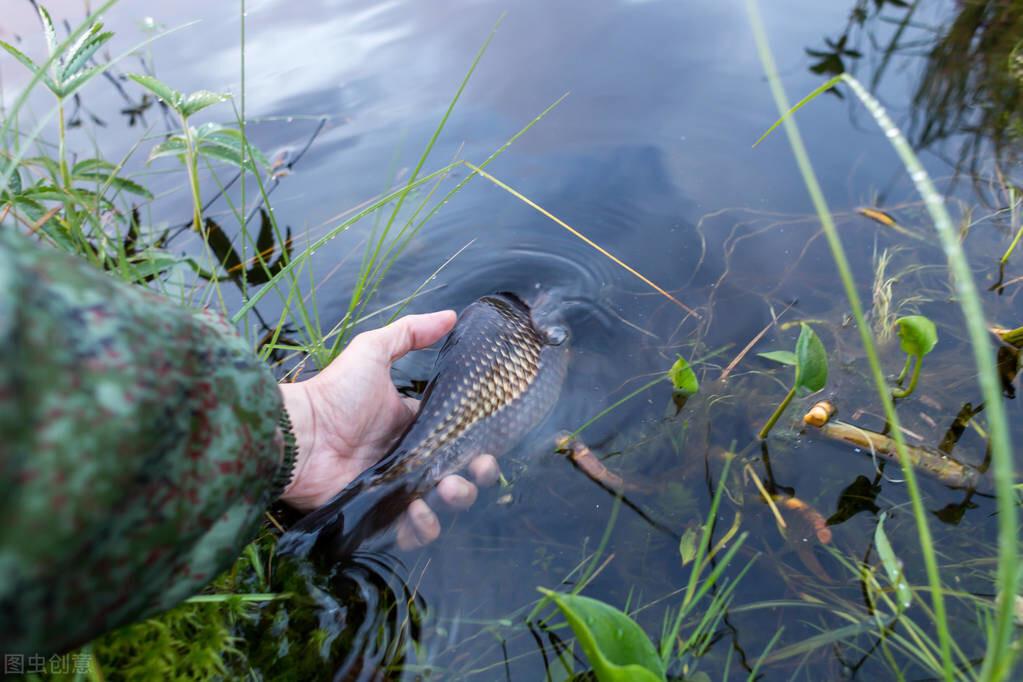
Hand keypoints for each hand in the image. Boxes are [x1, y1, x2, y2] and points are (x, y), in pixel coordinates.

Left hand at [279, 311, 499, 549]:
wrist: (298, 435)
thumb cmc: (333, 393)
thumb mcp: (371, 352)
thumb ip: (410, 333)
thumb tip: (452, 315)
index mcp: (412, 426)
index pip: (456, 439)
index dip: (478, 442)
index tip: (490, 443)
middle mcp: (409, 459)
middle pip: (458, 474)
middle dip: (477, 475)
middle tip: (476, 468)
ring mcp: (396, 490)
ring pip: (441, 505)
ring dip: (456, 499)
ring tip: (448, 488)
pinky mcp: (379, 515)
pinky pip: (412, 532)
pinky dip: (424, 527)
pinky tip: (421, 512)